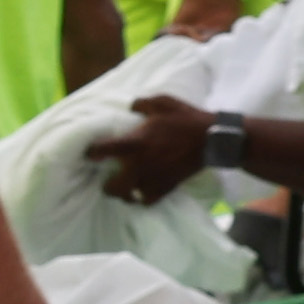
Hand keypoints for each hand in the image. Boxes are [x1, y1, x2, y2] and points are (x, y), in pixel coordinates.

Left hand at [99, 94, 213, 207]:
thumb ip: (141, 103)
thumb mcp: (163, 102)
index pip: (102, 150)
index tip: (90, 153)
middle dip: (107, 185)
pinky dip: (142, 198)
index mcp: (135, 143)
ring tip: (125, 187)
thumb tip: (129, 106)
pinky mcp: (167, 187)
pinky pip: (147, 201)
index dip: (92, 152)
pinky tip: (141, 192)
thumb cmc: (186, 119)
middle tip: (107, 180)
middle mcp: (139, 165)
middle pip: (112, 187)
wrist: (213, 139)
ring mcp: (153, 179)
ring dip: (124, 194)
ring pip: (128, 197)